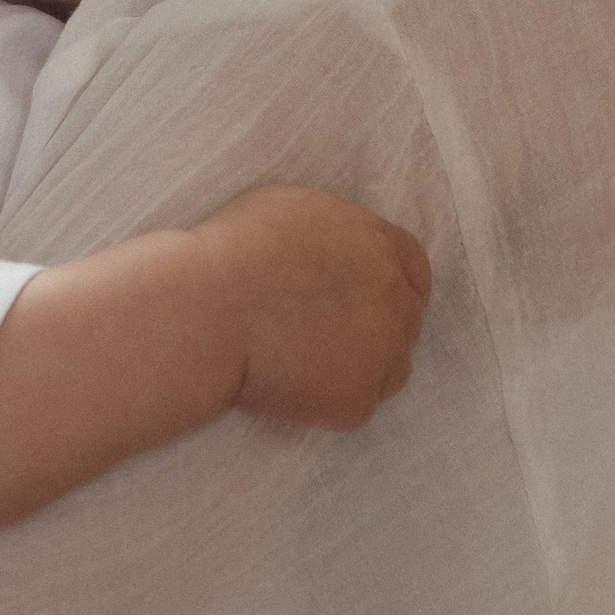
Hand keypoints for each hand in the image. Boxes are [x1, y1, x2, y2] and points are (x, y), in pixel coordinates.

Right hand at [192, 182, 433, 426]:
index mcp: (375, 243)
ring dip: (360, 370)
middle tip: (328, 341)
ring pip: (390, 371)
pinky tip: (287, 390)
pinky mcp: (356, 398)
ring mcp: (381, 351)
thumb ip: (330, 231)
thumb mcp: (288, 208)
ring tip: (304, 367)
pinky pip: (353, 406)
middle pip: (405, 321)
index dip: (396, 285)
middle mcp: (392, 296)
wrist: (202, 311)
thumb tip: (332, 251)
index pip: (413, 267)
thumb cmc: (227, 254)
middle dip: (375, 331)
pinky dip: (326, 402)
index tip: (374, 302)